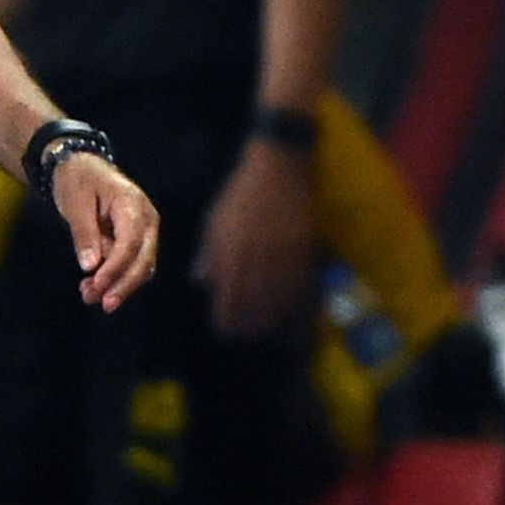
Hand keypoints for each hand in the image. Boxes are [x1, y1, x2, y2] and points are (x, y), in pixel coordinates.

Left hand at [52, 152, 158, 311]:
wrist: (80, 167)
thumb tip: (90, 266)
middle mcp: (146, 219)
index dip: (115, 269)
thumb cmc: (77, 180)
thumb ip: (84, 234)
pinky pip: (130, 265)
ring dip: (117, 285)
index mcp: (133, 204)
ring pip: (140, 267)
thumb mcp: (75, 204)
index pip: (130, 244)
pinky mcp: (135, 241)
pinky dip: (114, 278)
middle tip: (101, 303)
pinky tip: (91, 286)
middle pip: (143, 260)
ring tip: (87, 295)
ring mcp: (144, 231)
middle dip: (122, 285)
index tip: (96, 285)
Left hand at [194, 138, 313, 337]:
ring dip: (268, 317)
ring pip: (275, 296)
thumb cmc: (242, 193)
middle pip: (250, 301)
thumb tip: (201, 282)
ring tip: (263, 330)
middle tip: (243, 336)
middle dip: (245, 323)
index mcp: (230, 249)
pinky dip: (291, 300)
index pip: (226, 294)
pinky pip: (297, 282)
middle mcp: (253, 255)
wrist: (278, 167)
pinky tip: (286, 310)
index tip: (224, 329)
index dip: (225, 316)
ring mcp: (279, 253)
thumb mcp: (216, 220)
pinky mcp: (302, 247)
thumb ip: (210, 254)